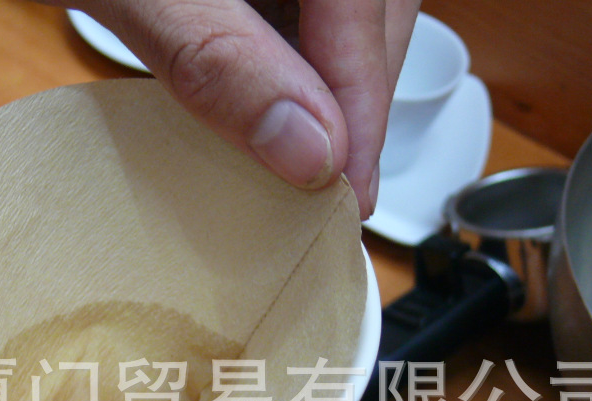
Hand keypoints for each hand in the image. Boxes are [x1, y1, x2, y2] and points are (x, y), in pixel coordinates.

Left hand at [56, 0, 420, 216]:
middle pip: (373, 20)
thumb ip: (218, 60)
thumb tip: (304, 148)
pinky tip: (272, 102)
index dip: (362, 112)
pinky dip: (297, 61)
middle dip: (353, 108)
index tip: (347, 190)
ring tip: (304, 158)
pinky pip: (310, 11)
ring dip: (329, 89)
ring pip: (351, 19)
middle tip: (328, 191)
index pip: (365, 17)